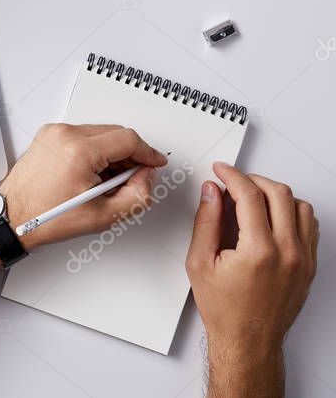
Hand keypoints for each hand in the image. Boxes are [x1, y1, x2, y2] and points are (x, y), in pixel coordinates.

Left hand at [0, 123, 167, 249]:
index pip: (128, 140)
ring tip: (106, 182)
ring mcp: (54, 132)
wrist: (13, 216)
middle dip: (129, 155)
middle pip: (115, 133)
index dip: (148, 153)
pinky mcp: (48, 135)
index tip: (154, 163)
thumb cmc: (47, 217)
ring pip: (100, 134)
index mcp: (79, 151)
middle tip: (131, 179)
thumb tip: (147, 175)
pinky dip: (93, 151)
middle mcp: (64, 135)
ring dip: (111, 154)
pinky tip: (91, 174)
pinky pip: (82, 136)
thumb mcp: (104, 216)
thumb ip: (138, 195)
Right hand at [186, 163, 317, 373]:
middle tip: (235, 181)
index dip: (233, 176)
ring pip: (300, 206)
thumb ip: (206, 221)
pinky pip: (309, 225)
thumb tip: (212, 192)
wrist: (248, 340)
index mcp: (258, 252)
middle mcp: (287, 253)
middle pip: (279, 194)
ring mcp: (303, 259)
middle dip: (253, 180)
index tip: (222, 171)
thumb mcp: (200, 262)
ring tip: (253, 199)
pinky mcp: (310, 265)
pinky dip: (292, 212)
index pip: (250, 196)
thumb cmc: (224, 308)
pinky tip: (272, 216)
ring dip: (275, 194)